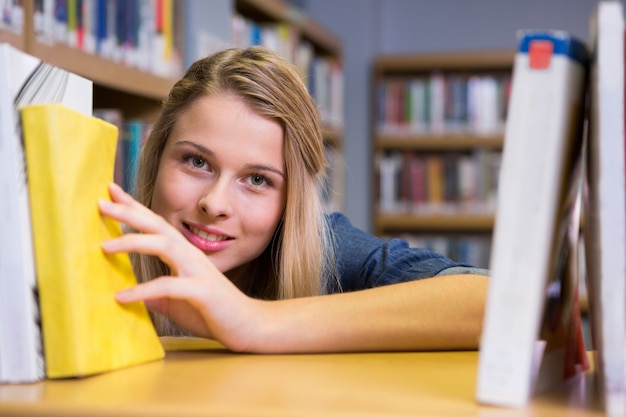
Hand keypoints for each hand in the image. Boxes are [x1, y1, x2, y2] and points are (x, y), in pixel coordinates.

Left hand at [98, 183, 259, 350]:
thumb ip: (160, 297)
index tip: (111, 193)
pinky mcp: (201, 291)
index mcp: (185, 255)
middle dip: (129, 213)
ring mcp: (197, 271)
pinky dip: (143, 290)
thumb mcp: (179, 303)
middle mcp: (191, 256)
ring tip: (104, 246)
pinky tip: (122, 297)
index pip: (157, 224)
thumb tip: (138, 298)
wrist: (249, 326)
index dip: (134, 208)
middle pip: (158, 226)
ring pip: (164, 245)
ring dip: (133, 242)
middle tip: (101, 203)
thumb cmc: (216, 313)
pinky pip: (168, 286)